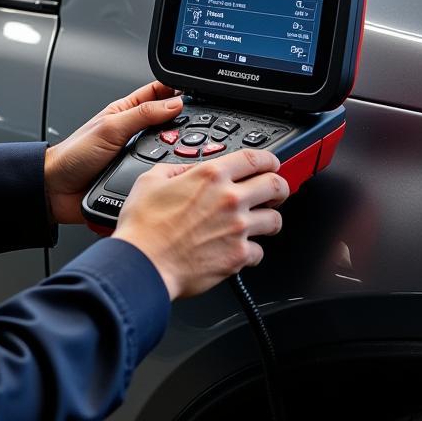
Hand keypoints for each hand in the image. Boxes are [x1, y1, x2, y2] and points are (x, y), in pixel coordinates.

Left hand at [44, 80, 183, 223]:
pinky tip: (175, 172)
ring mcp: (135, 155)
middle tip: (201, 124)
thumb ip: (142, 115)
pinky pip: (158, 172)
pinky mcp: (136, 176)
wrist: (58, 190)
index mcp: (125, 112)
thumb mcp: (110, 128)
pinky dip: (167, 172)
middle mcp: (132, 132)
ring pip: (165, 148)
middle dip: (182, 122)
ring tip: (192, 148)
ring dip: (176, 150)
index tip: (196, 92)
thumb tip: (173, 103)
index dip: (175, 89)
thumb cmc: (74, 154)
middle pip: (166, 121)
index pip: (156, 93)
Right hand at [113, 149, 287, 299]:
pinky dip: (251, 251)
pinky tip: (238, 249)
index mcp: (211, 175)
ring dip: (269, 219)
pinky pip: (259, 252)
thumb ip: (177, 169)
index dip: (269, 160)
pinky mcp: (238, 257)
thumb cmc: (143, 226)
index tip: (271, 164)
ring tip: (259, 222)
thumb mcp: (152, 179)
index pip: (256, 158)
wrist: (143, 264)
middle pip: (276, 185)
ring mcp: (237, 228)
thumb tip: (189, 169)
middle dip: (279, 187)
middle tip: (274, 191)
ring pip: (275, 220)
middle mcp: (230, 199)